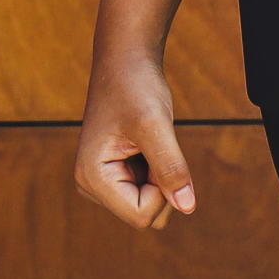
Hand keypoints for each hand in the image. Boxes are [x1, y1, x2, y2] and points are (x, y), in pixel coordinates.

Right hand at [72, 55, 197, 230]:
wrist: (125, 62)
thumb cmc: (135, 87)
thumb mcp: (156, 126)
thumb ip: (171, 168)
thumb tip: (188, 208)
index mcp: (91, 178)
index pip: (142, 216)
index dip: (163, 190)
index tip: (157, 151)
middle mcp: (90, 185)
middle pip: (145, 216)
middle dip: (162, 185)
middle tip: (153, 144)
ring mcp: (101, 182)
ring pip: (149, 206)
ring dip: (160, 177)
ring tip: (147, 143)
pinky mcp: (114, 175)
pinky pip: (148, 191)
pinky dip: (157, 171)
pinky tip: (144, 144)